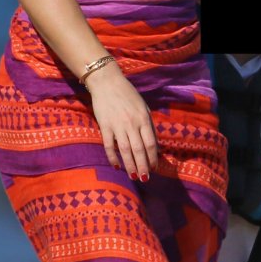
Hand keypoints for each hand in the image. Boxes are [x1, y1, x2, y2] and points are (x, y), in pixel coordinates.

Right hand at [87, 62, 158, 180]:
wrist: (107, 83)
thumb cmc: (128, 95)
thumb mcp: (143, 108)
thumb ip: (149, 126)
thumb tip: (155, 146)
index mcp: (143, 119)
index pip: (150, 143)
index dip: (153, 158)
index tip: (154, 168)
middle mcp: (132, 123)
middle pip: (139, 150)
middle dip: (143, 166)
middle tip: (145, 178)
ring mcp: (117, 125)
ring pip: (125, 150)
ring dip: (130, 165)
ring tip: (134, 176)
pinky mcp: (105, 126)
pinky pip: (109, 145)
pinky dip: (113, 157)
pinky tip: (116, 166)